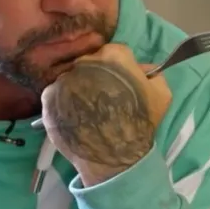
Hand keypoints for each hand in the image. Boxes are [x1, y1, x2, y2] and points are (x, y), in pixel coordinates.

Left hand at [41, 44, 172, 186]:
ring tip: (88, 111)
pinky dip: (62, 102)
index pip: (115, 53)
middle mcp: (85, 62)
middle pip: (91, 63)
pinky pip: (55, 94)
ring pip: (72, 78)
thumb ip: (153, 74)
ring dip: (79, 89)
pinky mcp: (48, 97)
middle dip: (97, 76)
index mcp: (113, 56)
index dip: (119, 68)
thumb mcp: (161, 95)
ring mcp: (64, 78)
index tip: (120, 84)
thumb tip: (143, 69)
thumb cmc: (139, 123)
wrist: (113, 155)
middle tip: (104, 98)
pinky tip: (73, 117)